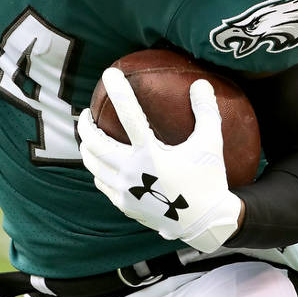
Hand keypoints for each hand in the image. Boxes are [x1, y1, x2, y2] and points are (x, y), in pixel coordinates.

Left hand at [78, 68, 240, 253]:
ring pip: (92, 164)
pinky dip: (97, 168)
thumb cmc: (209, 179)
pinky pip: (101, 182)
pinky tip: (102, 162)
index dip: (119, 90)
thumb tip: (200, 82)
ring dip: (87, 147)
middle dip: (85, 125)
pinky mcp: (123, 204)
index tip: (109, 73)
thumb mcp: (211, 143)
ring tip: (89, 136)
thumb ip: (206, 111)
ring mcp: (124, 191)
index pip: (130, 115)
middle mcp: (132, 173)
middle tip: (87, 113)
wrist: (204, 223)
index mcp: (152, 155)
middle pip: (95, 143)